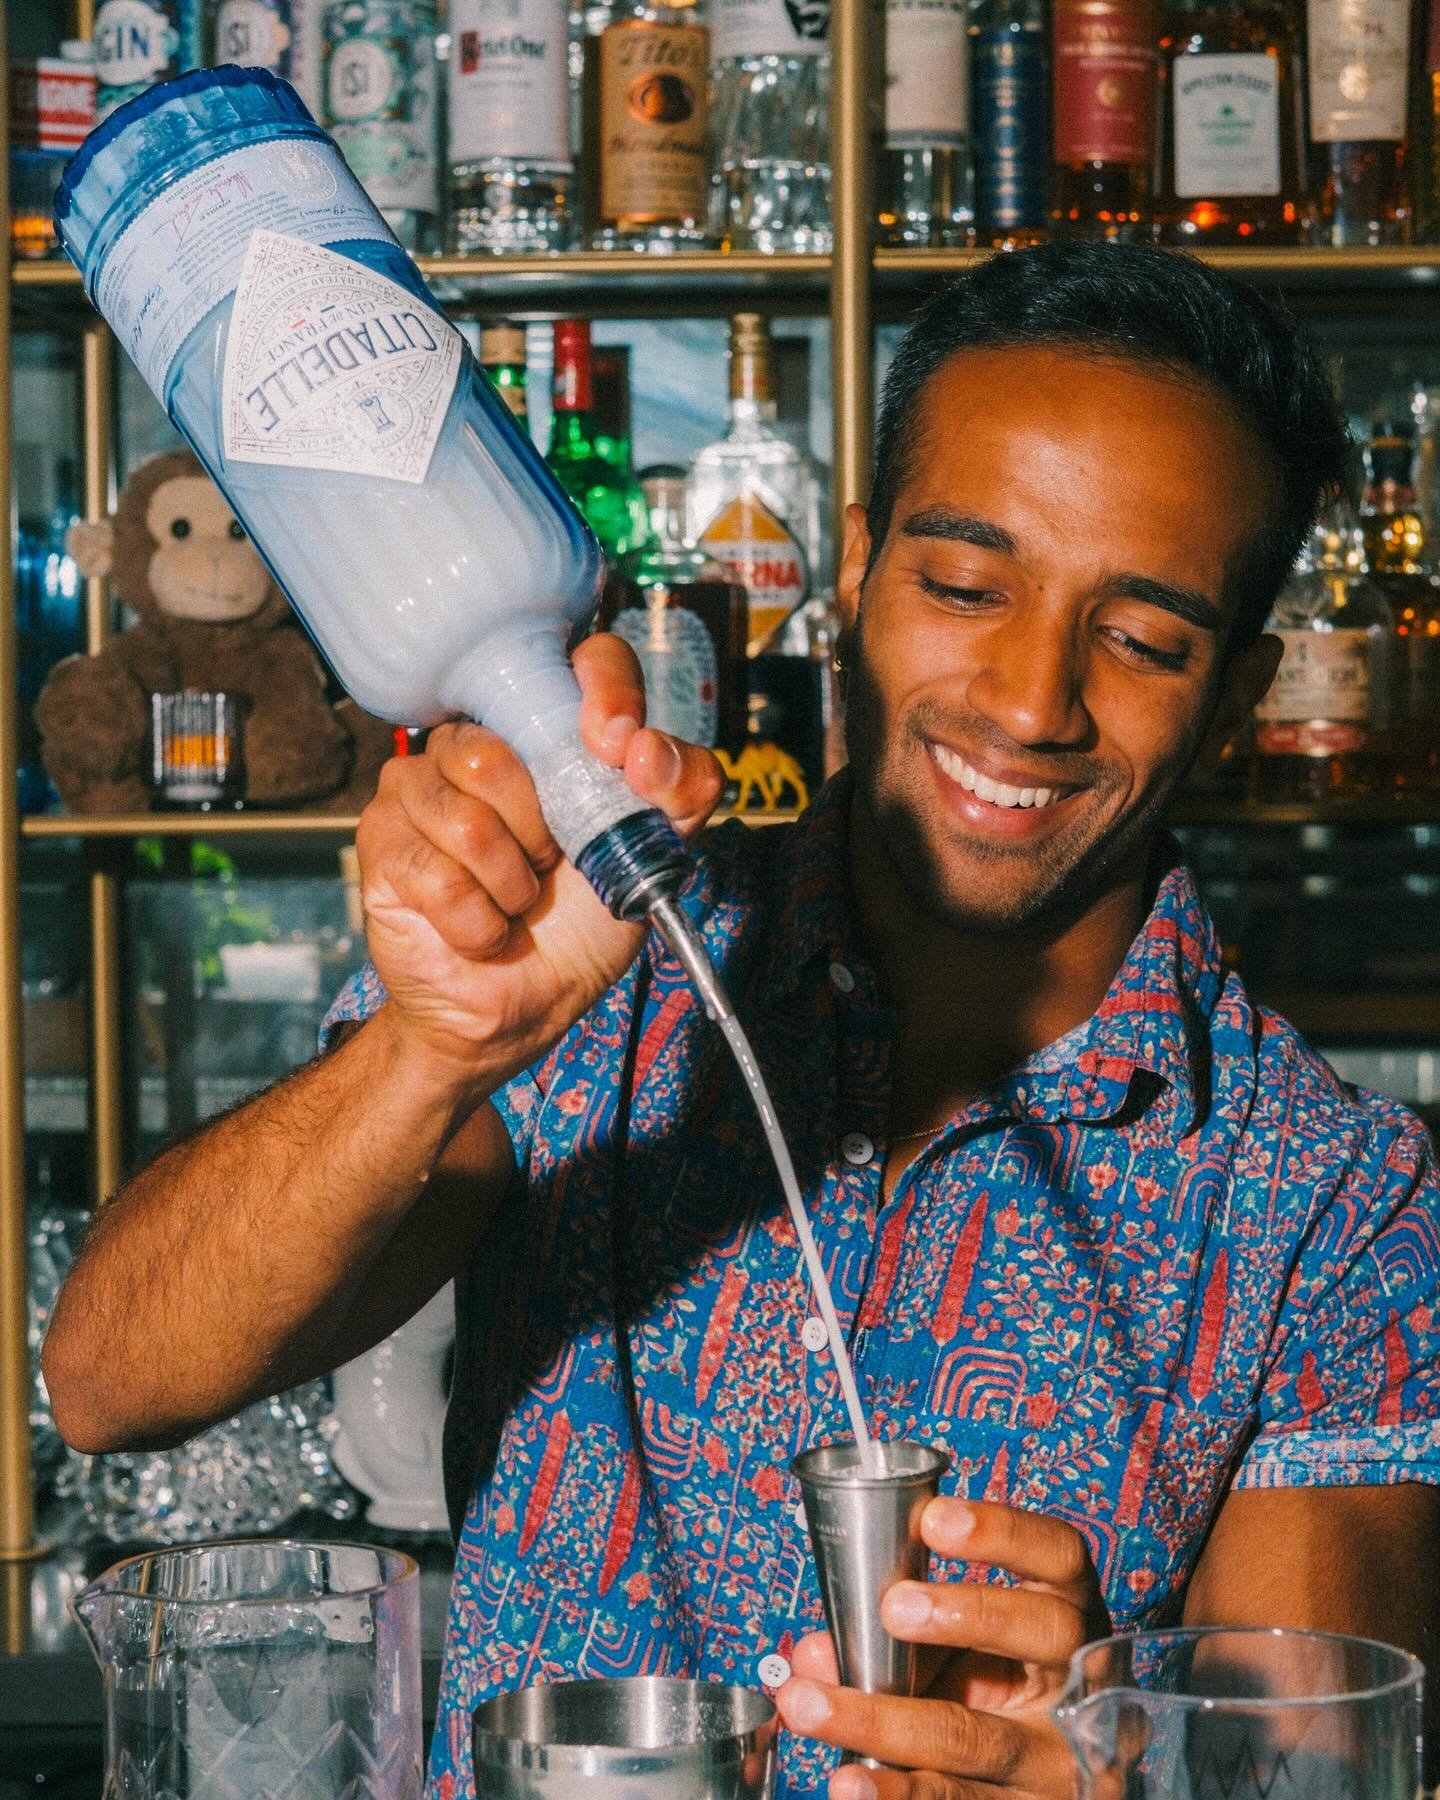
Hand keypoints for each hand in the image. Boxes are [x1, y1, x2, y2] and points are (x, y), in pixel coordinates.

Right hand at [355, 631, 722, 1083]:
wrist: (522, 1007)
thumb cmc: (581, 924)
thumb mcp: (653, 860)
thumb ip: (680, 797)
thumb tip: (648, 751)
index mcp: (550, 731)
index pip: (586, 660)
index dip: (607, 691)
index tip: (619, 749)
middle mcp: (479, 744)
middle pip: (501, 752)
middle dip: (546, 833)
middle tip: (549, 867)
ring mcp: (418, 788)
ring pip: (468, 815)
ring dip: (512, 885)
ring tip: (515, 901)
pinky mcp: (381, 841)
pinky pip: (438, 874)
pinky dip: (480, 923)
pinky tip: (482, 931)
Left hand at [776, 1498, 1109, 1798]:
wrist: (1049, 1781)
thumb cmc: (993, 1692)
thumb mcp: (960, 1653)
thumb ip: (897, 1640)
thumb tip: (812, 1656)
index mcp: (1070, 1613)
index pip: (1058, 1555)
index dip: (1003, 1532)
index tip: (934, 1519)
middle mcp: (1082, 1681)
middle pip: (1037, 1635)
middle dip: (962, 1616)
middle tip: (891, 1607)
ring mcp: (1061, 1759)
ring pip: (979, 1739)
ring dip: (884, 1723)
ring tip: (814, 1707)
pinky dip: (896, 1792)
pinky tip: (850, 1782)